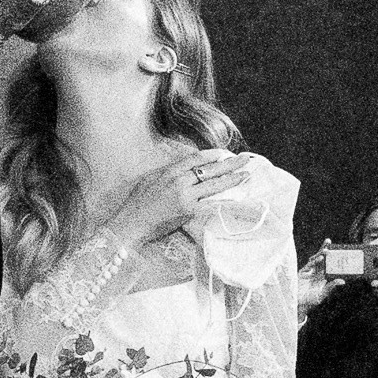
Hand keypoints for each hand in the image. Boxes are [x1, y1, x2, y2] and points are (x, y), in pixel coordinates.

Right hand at [108, 149, 252, 247]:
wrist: (130, 223)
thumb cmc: (135, 204)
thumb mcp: (149, 180)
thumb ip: (166, 173)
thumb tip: (180, 170)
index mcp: (170, 171)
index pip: (196, 159)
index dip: (212, 155)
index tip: (224, 154)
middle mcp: (180, 180)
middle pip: (210, 169)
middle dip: (229, 163)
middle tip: (246, 159)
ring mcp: (185, 195)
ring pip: (213, 184)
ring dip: (232, 179)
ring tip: (247, 174)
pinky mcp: (187, 211)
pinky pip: (210, 204)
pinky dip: (223, 201)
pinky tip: (235, 198)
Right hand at [298, 245, 337, 314]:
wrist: (298, 305)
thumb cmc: (310, 301)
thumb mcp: (322, 294)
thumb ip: (331, 287)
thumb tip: (342, 281)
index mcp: (322, 277)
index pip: (328, 265)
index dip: (332, 257)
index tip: (338, 250)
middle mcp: (316, 272)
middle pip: (321, 259)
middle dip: (324, 250)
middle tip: (329, 242)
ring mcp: (308, 272)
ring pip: (314, 260)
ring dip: (320, 254)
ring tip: (326, 250)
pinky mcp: (302, 273)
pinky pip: (309, 266)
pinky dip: (314, 262)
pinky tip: (320, 258)